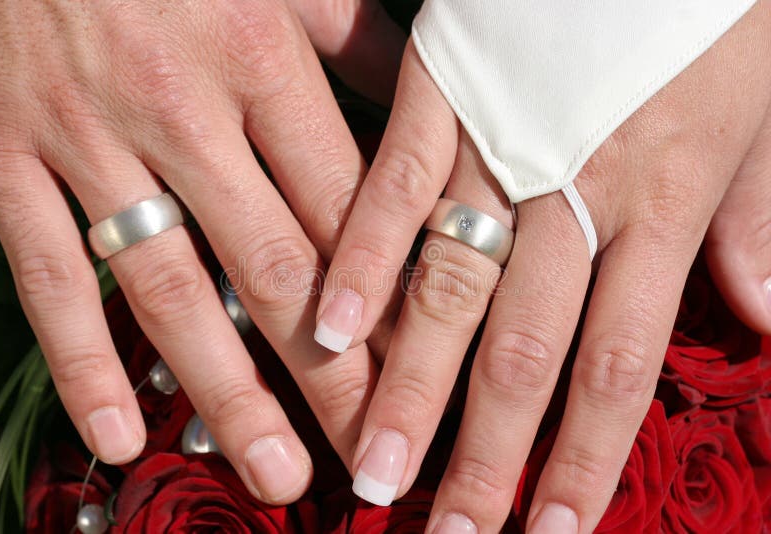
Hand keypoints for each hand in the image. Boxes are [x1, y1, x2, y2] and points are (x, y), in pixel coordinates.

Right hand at [0, 0, 404, 504]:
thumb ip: (355, 45)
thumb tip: (425, 110)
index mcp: (257, 55)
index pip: (344, 204)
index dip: (388, 296)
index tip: (419, 368)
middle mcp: (178, 107)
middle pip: (274, 267)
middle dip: (329, 373)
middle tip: (371, 452)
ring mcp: (87, 139)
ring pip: (169, 290)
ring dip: (226, 393)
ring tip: (276, 469)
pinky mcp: (4, 156)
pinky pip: (47, 276)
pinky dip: (81, 363)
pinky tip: (118, 434)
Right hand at [316, 3, 770, 531]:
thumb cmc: (711, 11)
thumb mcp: (762, 111)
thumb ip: (754, 221)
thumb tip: (764, 316)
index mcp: (664, 198)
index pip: (617, 361)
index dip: (583, 454)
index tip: (546, 533)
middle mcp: (576, 189)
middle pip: (525, 347)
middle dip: (486, 451)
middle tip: (445, 532)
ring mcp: (503, 143)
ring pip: (452, 283)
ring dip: (413, 382)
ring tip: (375, 464)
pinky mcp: (445, 94)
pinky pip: (397, 184)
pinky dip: (364, 255)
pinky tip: (332, 325)